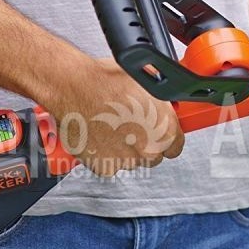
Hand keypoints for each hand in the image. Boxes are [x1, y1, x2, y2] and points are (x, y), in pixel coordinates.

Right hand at [42, 56, 184, 176]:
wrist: (73, 88)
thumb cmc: (108, 82)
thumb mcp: (149, 85)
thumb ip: (161, 106)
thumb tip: (165, 107)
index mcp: (166, 130)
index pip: (175, 147)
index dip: (164, 137)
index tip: (156, 132)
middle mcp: (149, 150)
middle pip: (153, 155)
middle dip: (144, 143)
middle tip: (130, 126)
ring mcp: (126, 161)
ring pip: (131, 161)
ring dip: (124, 149)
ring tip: (112, 127)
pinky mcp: (103, 167)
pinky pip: (108, 165)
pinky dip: (104, 154)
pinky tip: (99, 135)